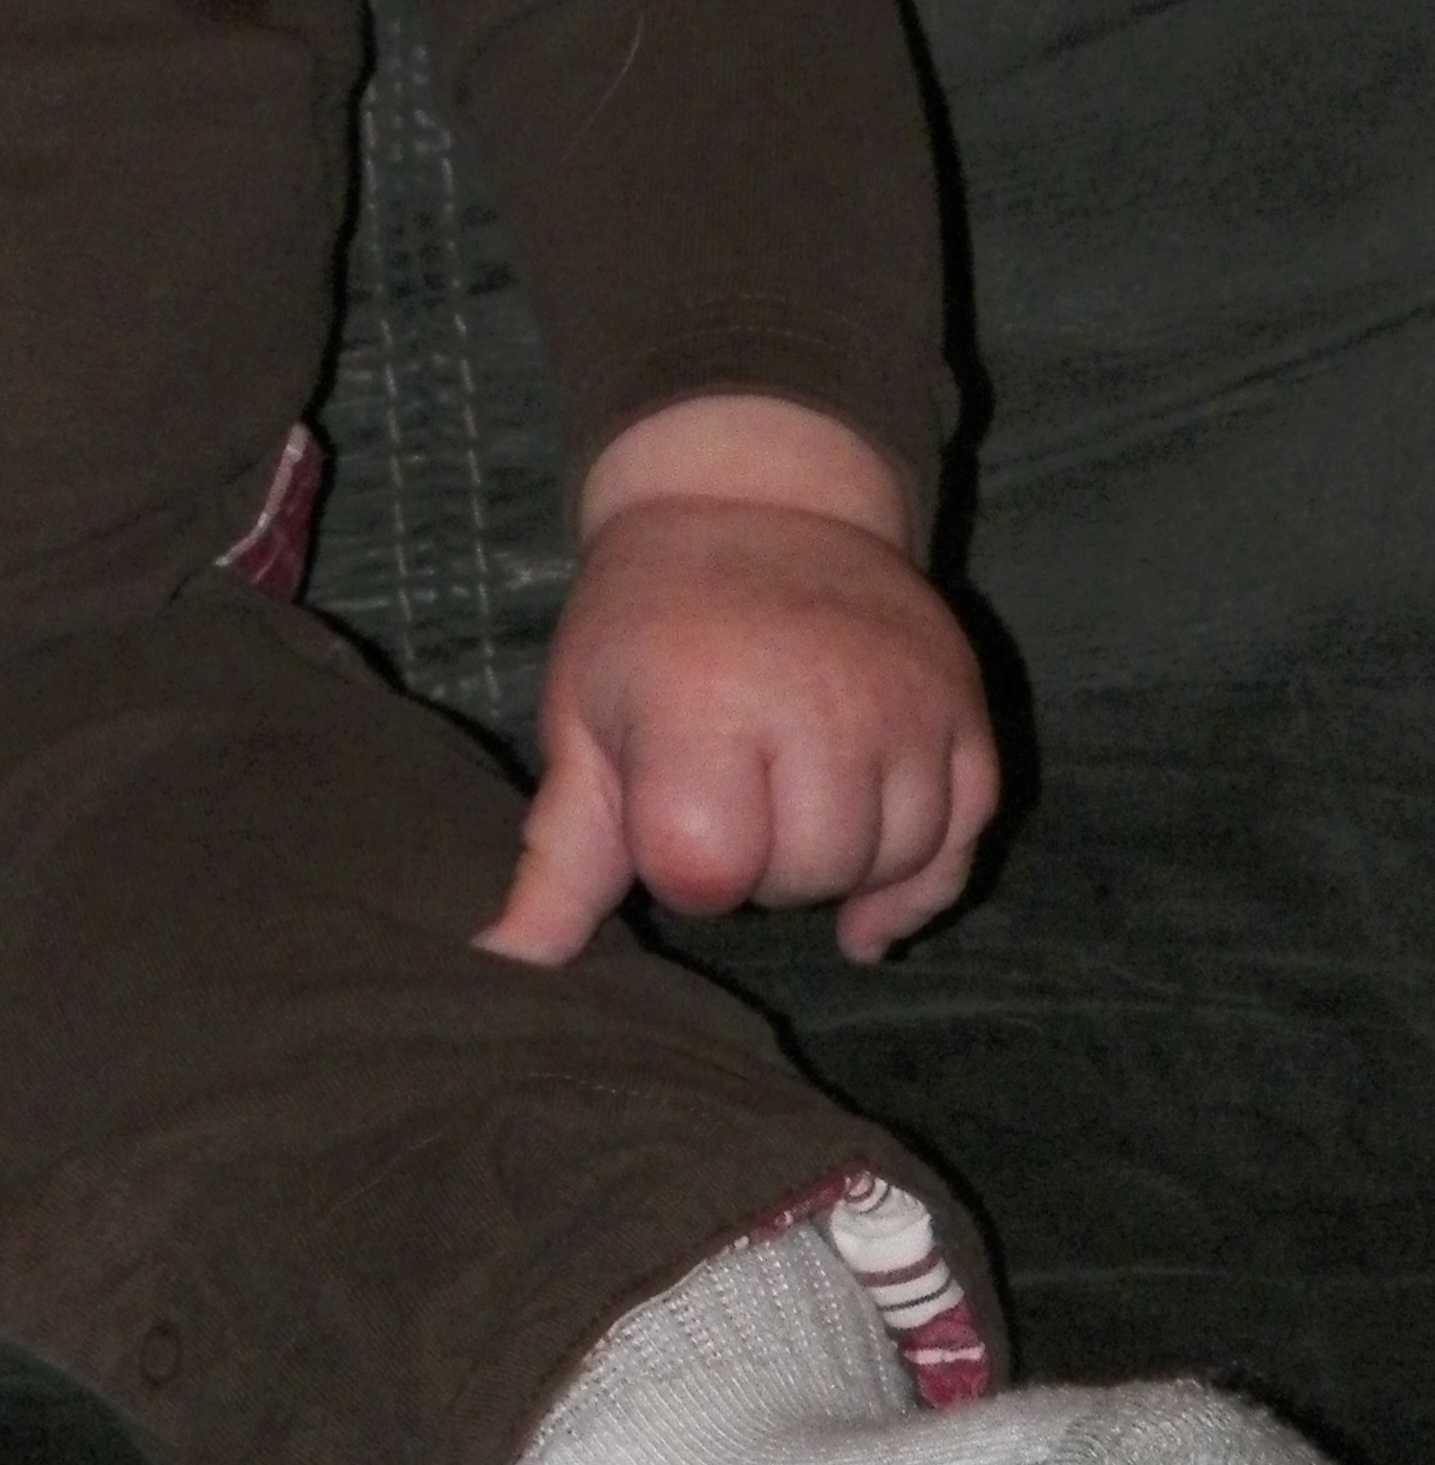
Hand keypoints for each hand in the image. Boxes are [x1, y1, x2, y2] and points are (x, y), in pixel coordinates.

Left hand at [473, 394, 998, 970]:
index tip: (666, 810)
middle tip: (732, 795)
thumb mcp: (584, 721)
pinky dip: (917, 875)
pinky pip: (962, 839)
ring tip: (789, 804)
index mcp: (703, 701)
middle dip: (761, 864)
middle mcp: (819, 699)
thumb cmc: (649, 626)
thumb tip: (500, 964)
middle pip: (806, 876)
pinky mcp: (963, 707)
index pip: (705, 870)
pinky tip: (870, 893)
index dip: (680, 866)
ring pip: (891, 862)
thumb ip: (561, 856)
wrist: (754, 500)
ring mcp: (904, 702)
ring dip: (840, 864)